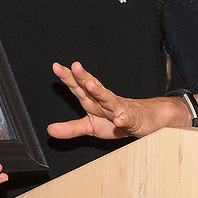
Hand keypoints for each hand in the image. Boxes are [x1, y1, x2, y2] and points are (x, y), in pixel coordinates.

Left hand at [47, 61, 185, 139]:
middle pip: (92, 87)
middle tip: (74, 67)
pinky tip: (118, 121)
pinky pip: (127, 120)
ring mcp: (119, 109)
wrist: (148, 120)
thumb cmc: (117, 120)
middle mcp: (104, 101)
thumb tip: (50, 130)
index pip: (79, 87)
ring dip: (99, 92)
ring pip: (108, 99)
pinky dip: (123, 120)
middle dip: (82, 77)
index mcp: (93, 101)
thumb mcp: (91, 126)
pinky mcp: (133, 120)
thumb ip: (71, 128)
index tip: (57, 67)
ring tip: (90, 86)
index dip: (68, 77)